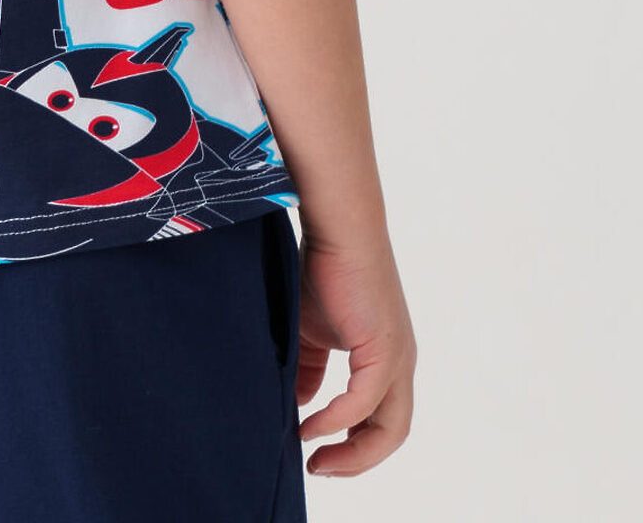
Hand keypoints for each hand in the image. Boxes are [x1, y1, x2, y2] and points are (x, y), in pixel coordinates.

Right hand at [295, 228, 416, 477]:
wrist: (335, 227)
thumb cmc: (322, 269)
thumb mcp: (311, 332)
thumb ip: (308, 371)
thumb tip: (295, 407)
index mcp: (386, 359)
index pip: (380, 420)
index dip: (352, 445)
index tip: (317, 454)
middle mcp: (400, 362)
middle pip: (392, 434)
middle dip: (356, 460)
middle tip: (319, 469)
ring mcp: (397, 356)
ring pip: (389, 427)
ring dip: (352, 452)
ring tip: (316, 460)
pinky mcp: (384, 347)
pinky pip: (365, 401)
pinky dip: (338, 421)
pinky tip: (310, 427)